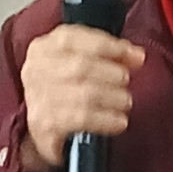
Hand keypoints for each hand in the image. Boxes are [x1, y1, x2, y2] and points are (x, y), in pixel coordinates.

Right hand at [20, 25, 145, 169]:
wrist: (40, 133)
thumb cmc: (62, 93)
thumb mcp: (76, 65)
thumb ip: (105, 55)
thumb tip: (136, 56)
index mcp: (43, 49)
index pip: (73, 38)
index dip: (108, 45)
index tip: (133, 54)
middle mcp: (36, 71)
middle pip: (80, 66)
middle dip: (112, 73)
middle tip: (126, 81)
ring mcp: (39, 99)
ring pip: (84, 94)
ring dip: (113, 97)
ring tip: (124, 101)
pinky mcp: (45, 126)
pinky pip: (83, 119)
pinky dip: (107, 119)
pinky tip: (119, 121)